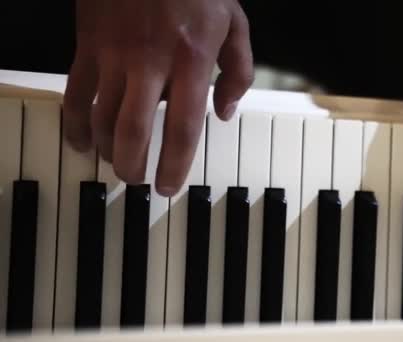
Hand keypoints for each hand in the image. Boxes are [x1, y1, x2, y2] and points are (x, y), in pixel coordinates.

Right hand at [63, 0, 253, 196]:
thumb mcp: (235, 23)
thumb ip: (238, 72)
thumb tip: (225, 114)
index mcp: (191, 60)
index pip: (182, 127)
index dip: (174, 164)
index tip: (168, 187)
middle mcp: (150, 63)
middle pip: (134, 130)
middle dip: (133, 165)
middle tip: (138, 180)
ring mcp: (114, 55)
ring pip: (101, 117)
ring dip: (105, 149)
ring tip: (115, 164)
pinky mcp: (88, 45)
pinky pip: (76, 92)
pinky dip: (74, 123)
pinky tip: (80, 142)